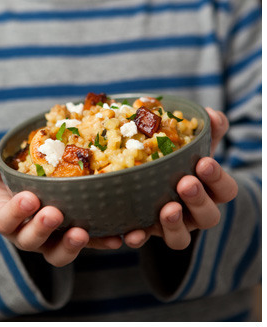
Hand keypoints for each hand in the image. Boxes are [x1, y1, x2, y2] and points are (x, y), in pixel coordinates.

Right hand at [0, 142, 122, 266]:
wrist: (30, 191)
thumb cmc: (9, 179)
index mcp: (4, 218)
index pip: (5, 220)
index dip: (16, 212)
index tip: (29, 198)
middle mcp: (26, 235)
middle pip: (31, 240)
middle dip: (43, 228)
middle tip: (54, 213)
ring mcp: (51, 241)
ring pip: (58, 253)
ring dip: (70, 246)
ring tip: (82, 233)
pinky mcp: (75, 241)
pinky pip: (89, 247)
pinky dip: (102, 243)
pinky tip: (116, 238)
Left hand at [123, 108, 237, 249]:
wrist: (141, 176)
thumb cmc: (174, 159)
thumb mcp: (189, 144)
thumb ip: (203, 130)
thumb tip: (211, 114)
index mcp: (210, 191)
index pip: (225, 190)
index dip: (218, 179)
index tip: (204, 162)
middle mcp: (195, 213)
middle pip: (208, 216)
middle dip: (198, 199)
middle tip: (185, 182)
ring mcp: (171, 226)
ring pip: (181, 237)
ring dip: (174, 224)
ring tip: (167, 208)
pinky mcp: (146, 232)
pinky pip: (145, 241)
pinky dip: (139, 238)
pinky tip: (131, 233)